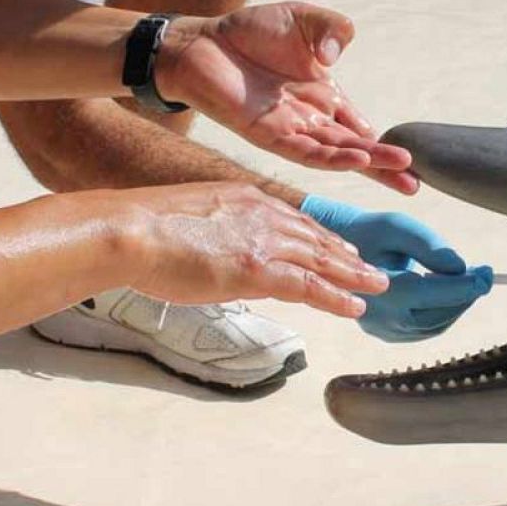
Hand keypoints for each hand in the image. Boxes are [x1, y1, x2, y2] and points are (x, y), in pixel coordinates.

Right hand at [125, 183, 388, 317]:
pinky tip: (355, 306)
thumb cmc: (143, 230)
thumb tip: (220, 256)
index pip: (292, 219)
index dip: (318, 236)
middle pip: (315, 237)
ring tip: (375, 286)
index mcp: (244, 198)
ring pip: (321, 259)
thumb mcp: (190, 220)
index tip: (335, 246)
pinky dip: (337, 296)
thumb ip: (215, 234)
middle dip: (344, 254)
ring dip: (352, 275)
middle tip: (367, 267)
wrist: (131, 231)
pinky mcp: (259, 269)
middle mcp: (261, 214)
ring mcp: (263, 241)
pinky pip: (310, 285)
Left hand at [154, 3, 418, 193]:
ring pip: (336, 153)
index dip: (383, 143)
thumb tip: (336, 56)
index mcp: (323, 95)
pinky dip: (332, 156)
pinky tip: (357, 158)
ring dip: (367, 163)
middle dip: (385, 165)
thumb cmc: (251, 31)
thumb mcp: (304, 18)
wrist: (202, 43)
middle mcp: (310, 118)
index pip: (359, 127)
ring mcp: (290, 128)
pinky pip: (304, 150)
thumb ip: (333, 28)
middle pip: (355, 147)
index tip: (412, 160)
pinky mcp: (267, 133)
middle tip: (416, 184)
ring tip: (401, 172)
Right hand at [301, 195, 493, 339]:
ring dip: (456, 306)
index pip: (435, 293)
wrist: (333, 251)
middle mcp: (381, 318)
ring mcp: (382, 330)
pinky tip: (447, 293)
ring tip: (468, 282)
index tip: (487, 275)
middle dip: (466, 296)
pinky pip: (423, 329)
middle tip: (483, 275)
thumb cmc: (365, 233)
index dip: (466, 286)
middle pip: (439, 315)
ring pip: (434, 326)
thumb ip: (429, 245)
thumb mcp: (396, 226)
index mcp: (382, 290)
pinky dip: (441, 313)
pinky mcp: (385, 333)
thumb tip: (460, 268)